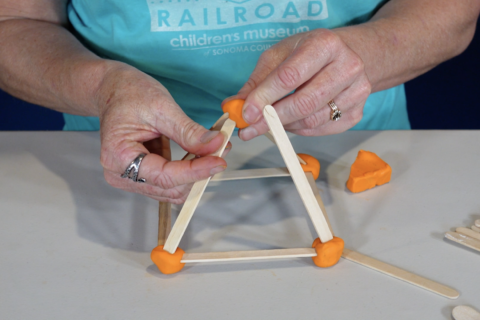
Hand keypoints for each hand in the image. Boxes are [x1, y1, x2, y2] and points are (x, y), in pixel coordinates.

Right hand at [96, 65, 229, 203]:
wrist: (113, 90)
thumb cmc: (128, 93)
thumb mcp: (161, 107)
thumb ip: (188, 131)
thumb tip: (215, 145)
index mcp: (118, 156)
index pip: (164, 176)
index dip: (195, 171)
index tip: (219, 161)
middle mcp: (121, 174)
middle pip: (170, 188)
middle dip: (198, 172)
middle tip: (220, 149)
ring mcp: (130, 178)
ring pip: (173, 189)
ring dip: (196, 173)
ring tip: (212, 149)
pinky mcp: (142, 175)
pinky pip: (171, 182)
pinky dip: (188, 170)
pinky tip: (199, 153)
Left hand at [227, 29, 370, 139]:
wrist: (350, 56)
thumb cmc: (311, 53)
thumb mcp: (281, 55)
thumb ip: (258, 81)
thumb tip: (235, 105)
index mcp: (325, 44)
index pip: (289, 77)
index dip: (264, 98)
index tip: (246, 113)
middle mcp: (347, 66)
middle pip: (303, 103)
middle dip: (271, 119)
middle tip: (251, 127)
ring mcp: (357, 91)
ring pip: (312, 120)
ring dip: (284, 125)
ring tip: (271, 120)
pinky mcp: (358, 113)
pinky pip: (322, 130)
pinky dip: (300, 130)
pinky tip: (291, 121)